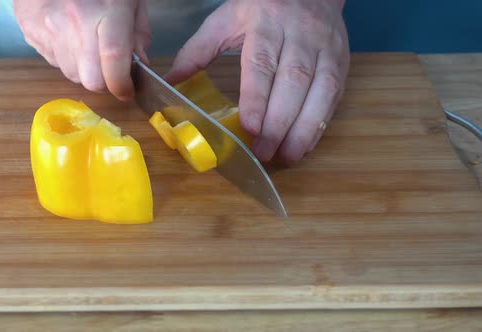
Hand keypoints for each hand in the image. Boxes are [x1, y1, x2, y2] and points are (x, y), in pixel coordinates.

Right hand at [13, 0, 150, 99]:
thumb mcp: (130, 0)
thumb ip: (138, 33)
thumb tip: (139, 64)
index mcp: (106, 9)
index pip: (114, 58)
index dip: (122, 84)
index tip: (128, 90)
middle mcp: (75, 21)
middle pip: (91, 79)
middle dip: (104, 82)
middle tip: (110, 71)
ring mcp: (50, 28)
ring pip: (72, 75)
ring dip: (85, 70)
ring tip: (88, 47)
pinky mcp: (31, 32)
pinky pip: (54, 62)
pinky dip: (67, 59)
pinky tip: (71, 38)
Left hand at [164, 0, 349, 164]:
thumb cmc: (261, 9)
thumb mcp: (226, 20)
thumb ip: (198, 50)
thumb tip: (170, 81)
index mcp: (266, 23)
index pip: (261, 63)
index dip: (257, 98)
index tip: (249, 127)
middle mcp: (300, 35)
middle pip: (293, 81)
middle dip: (279, 121)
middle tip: (263, 152)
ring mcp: (325, 49)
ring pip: (320, 91)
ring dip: (304, 129)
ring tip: (286, 156)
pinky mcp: (340, 63)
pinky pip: (334, 96)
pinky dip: (320, 124)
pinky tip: (305, 144)